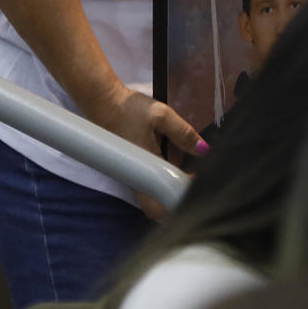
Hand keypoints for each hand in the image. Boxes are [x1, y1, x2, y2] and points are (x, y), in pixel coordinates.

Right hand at [78, 82, 204, 218]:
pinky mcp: (132, 171)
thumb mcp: (160, 115)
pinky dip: (163, 175)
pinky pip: (150, 183)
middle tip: (193, 174)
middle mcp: (137, 180)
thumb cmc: (129, 109)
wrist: (104, 103)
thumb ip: (183, 132)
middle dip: (179, 195)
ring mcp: (133, 177)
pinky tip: (172, 156)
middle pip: (161, 206)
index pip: (166, 202)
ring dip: (171, 185)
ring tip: (187, 163)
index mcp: (145, 169)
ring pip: (156, 195)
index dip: (184, 195)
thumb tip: (203, 150)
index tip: (197, 178)